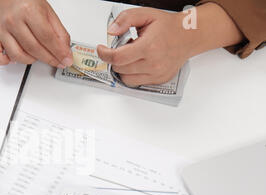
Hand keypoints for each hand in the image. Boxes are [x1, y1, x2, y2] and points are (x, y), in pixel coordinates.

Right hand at [0, 0, 72, 67]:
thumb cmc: (28, 2)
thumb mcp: (48, 12)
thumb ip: (59, 32)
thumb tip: (65, 51)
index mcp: (29, 11)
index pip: (47, 37)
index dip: (58, 52)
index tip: (66, 60)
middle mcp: (14, 21)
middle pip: (34, 48)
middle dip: (49, 59)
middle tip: (58, 62)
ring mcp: (4, 30)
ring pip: (17, 55)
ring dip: (31, 60)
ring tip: (39, 56)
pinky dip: (5, 61)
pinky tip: (15, 59)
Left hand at [97, 4, 242, 86]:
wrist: (189, 36)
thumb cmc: (168, 26)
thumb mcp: (145, 14)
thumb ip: (125, 19)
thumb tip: (111, 32)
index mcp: (149, 46)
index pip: (118, 57)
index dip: (105, 54)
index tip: (101, 49)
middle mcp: (154, 63)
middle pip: (120, 68)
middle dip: (116, 57)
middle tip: (125, 46)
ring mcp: (157, 74)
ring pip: (125, 78)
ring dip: (123, 67)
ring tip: (133, 55)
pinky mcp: (158, 80)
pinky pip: (135, 82)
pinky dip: (132, 74)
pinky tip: (139, 62)